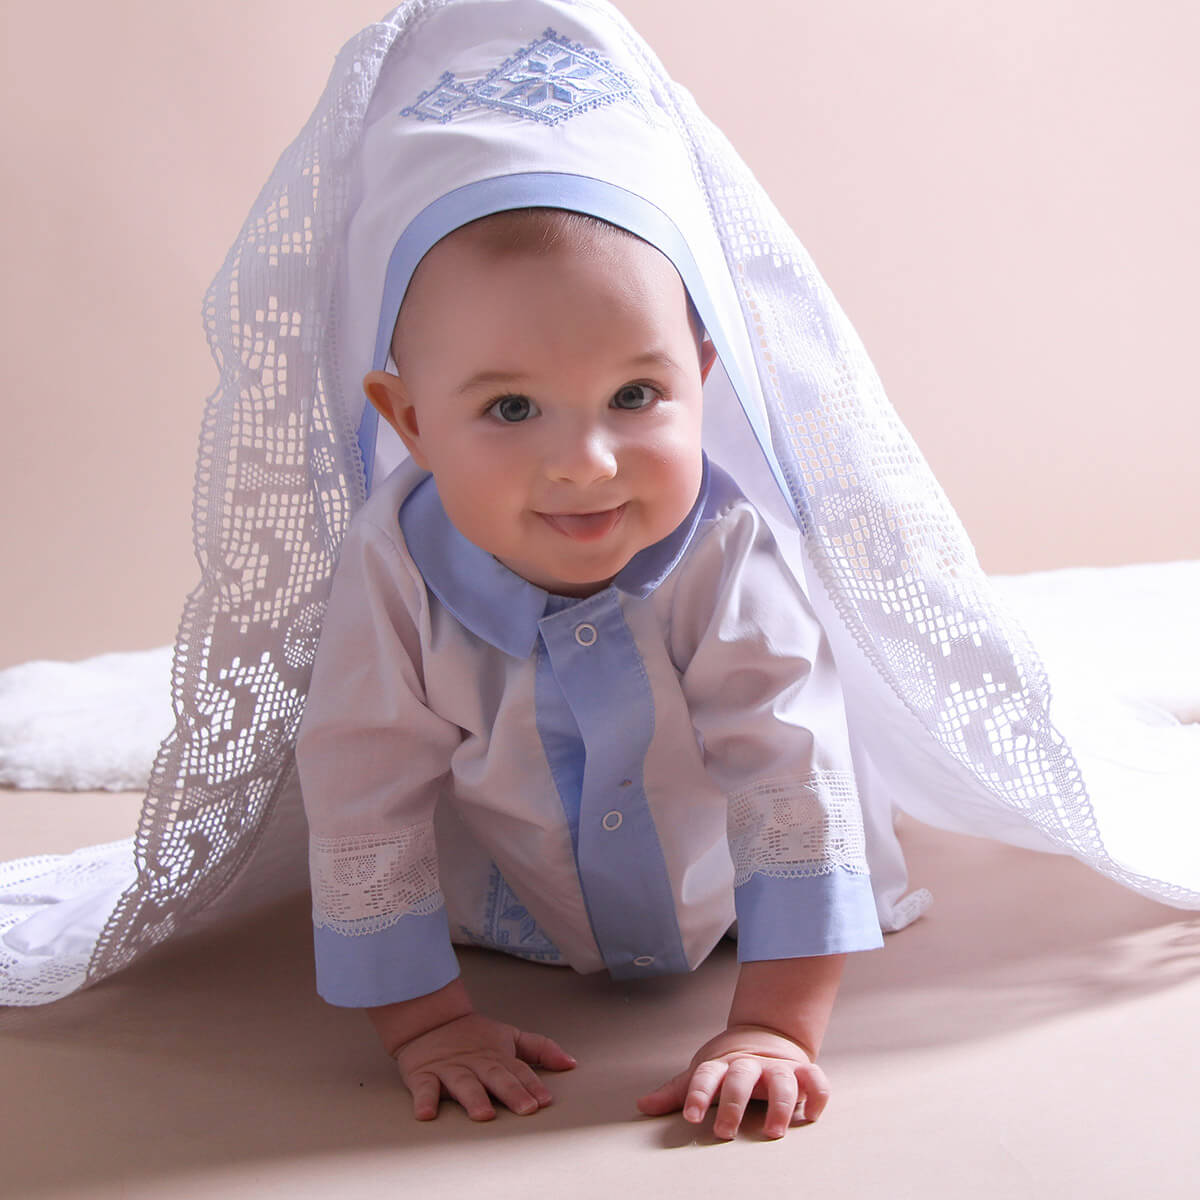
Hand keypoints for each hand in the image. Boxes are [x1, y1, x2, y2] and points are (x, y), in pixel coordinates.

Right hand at [392, 1012, 575, 1121]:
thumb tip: (571, 1063)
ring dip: (474, 1098)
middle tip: (525, 1108)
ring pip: (464, 1084)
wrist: (429, 1019)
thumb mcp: (510, 1037)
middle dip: (512, 1092)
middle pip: (496, 1078)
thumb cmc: (473, 1035)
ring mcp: (450, 1069)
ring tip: (484, 1114)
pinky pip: (424, 1089)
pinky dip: (424, 1100)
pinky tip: (427, 1114)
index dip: (532, 1085)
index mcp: (497, 1057)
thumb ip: (540, 1049)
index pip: (518, 1071)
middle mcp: (476, 1064)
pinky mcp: (424, 1075)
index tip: (544, 1101)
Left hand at [636, 1024, 830, 1139]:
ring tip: (773, 1131)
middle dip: (733, 1103)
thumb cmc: (729, 1064)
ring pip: (783, 1080)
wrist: (765, 1035)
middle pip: (741, 1077)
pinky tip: (811, 1115)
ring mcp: (778, 1067)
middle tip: (724, 1131)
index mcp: (722, 1065)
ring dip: (780, 1104)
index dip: (697, 1094)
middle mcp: (750, 1065)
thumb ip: (677, 1092)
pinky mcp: (803, 1072)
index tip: (690, 1115)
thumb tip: (642, 1107)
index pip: (706, 1076)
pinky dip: (817, 1096)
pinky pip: (816, 1080)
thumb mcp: (703, 1074)